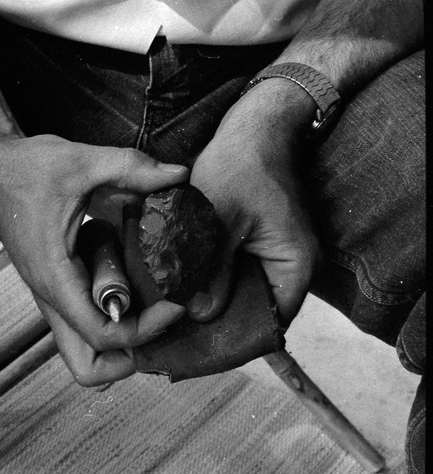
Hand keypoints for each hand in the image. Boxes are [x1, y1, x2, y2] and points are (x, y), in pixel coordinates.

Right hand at [0, 134, 187, 385]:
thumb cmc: (24, 168)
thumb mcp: (81, 162)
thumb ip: (132, 167)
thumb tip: (179, 174)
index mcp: (54, 278)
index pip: (102, 335)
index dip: (147, 329)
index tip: (175, 302)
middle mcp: (52, 296)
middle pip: (87, 367)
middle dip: (129, 357)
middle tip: (161, 319)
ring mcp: (54, 294)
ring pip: (86, 347)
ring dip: (122, 337)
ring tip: (152, 299)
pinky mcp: (59, 284)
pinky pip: (88, 317)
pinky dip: (116, 310)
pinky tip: (136, 272)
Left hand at [187, 81, 320, 323]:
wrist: (253, 130)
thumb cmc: (239, 167)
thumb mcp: (218, 220)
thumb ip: (211, 269)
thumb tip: (199, 314)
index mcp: (295, 265)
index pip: (270, 322)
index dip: (236, 336)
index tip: (199, 344)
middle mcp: (294, 266)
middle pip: (256, 311)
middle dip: (220, 320)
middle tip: (179, 330)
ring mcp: (279, 256)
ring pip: (245, 293)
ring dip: (216, 298)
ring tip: (178, 311)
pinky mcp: (262, 245)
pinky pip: (241, 273)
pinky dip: (218, 279)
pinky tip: (188, 283)